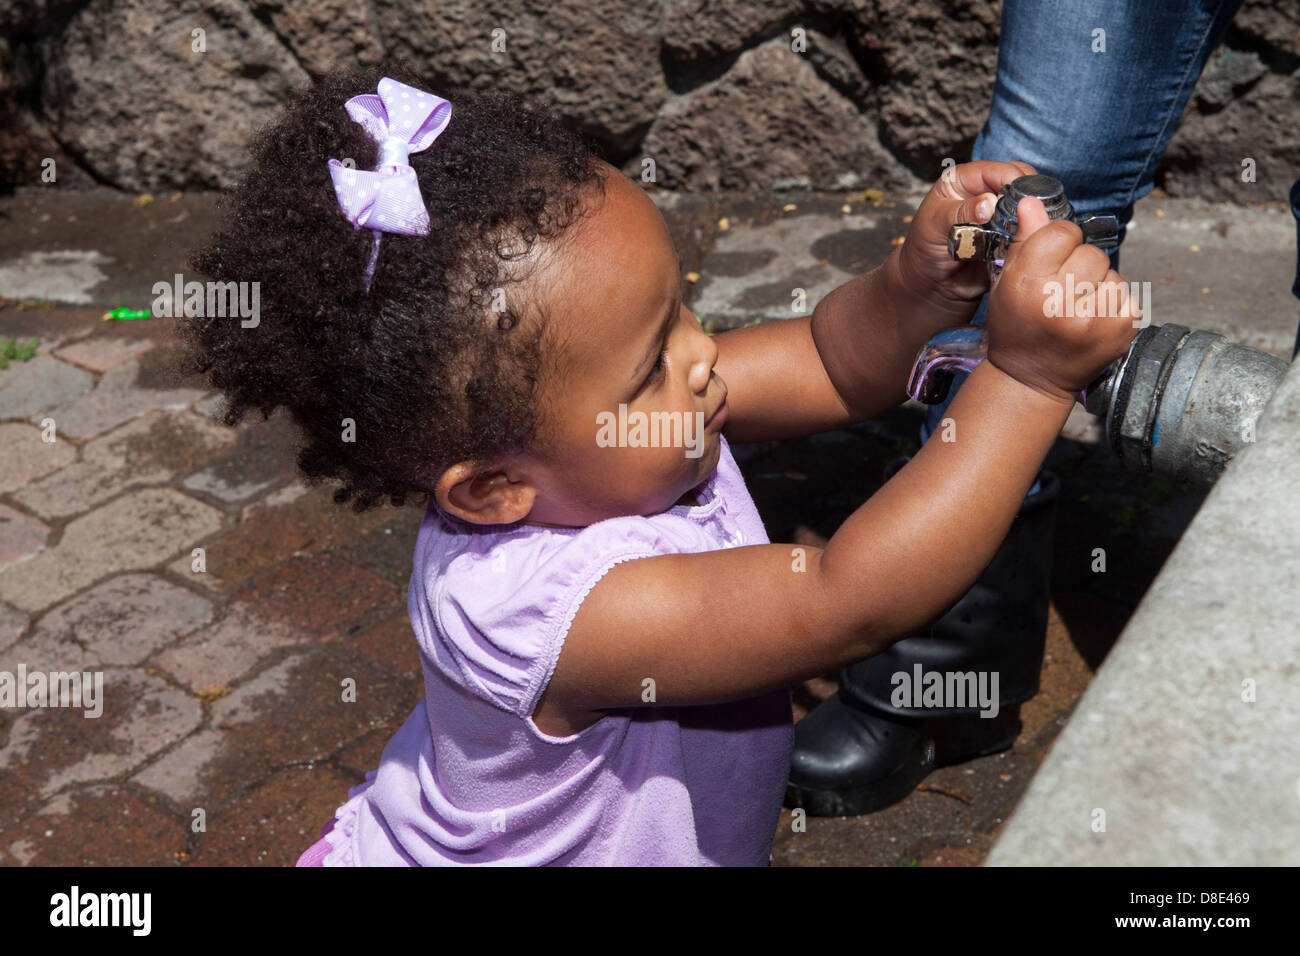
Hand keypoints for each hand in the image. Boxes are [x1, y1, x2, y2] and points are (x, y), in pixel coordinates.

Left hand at [894, 160, 1038, 319]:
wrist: (930, 285)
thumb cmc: (923, 249)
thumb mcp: (935, 225)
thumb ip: (961, 212)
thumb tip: (989, 203)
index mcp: (965, 179)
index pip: (999, 170)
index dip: (1014, 180)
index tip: (1021, 198)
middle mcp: (986, 192)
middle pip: (1022, 184)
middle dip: (1028, 199)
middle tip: (1027, 217)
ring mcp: (1001, 214)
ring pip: (1030, 207)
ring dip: (1032, 218)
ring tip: (1026, 232)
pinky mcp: (1010, 236)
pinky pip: (1029, 231)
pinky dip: (1031, 235)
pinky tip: (1026, 244)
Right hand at [986, 197, 1140, 406]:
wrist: (1030, 379)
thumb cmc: (1017, 328)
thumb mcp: (1008, 282)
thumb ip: (1025, 240)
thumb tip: (1033, 200)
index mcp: (1028, 284)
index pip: (1063, 232)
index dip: (1058, 244)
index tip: (1050, 264)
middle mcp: (1059, 302)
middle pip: (1091, 252)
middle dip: (1079, 266)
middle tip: (1062, 292)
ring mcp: (1093, 319)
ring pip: (1111, 273)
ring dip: (1098, 286)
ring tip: (1076, 309)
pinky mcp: (1120, 330)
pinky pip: (1126, 294)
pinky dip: (1113, 304)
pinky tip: (1092, 321)